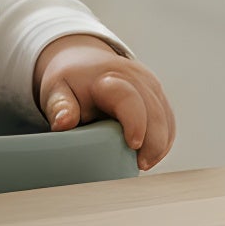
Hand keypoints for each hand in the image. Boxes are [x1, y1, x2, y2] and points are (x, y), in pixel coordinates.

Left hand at [34, 36, 175, 169]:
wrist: (82, 61)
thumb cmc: (69, 81)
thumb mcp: (56, 90)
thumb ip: (59, 107)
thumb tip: (63, 123)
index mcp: (106, 77)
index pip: (128, 98)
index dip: (135, 122)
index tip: (133, 145)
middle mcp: (133, 77)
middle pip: (154, 112)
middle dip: (153, 142)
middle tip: (140, 164)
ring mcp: (149, 84)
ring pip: (165, 117)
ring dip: (160, 144)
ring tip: (144, 163)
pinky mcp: (157, 94)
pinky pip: (168, 120)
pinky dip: (163, 139)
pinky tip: (151, 154)